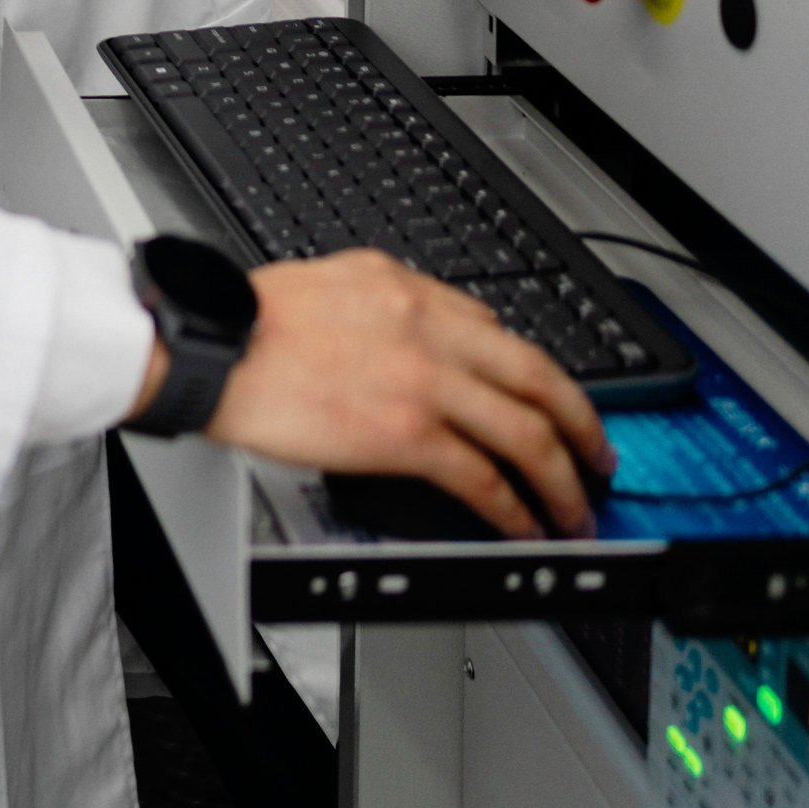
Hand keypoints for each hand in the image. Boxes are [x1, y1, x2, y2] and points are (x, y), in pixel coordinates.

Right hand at [180, 248, 613, 539]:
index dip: (536, 376)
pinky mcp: (405, 433)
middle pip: (539, 377)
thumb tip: (425, 328)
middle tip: (599, 456)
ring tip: (575, 508)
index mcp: (407, 288)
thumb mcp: (331, 280)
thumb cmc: (248, 321)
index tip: (546, 402)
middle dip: (583, 425)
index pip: (498, 330)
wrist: (210, 347)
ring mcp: (423, 380)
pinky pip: (482, 477)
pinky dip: (514, 509)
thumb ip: (387, 301)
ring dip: (562, 478)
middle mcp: (429, 326)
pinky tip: (523, 527)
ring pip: (526, 431)